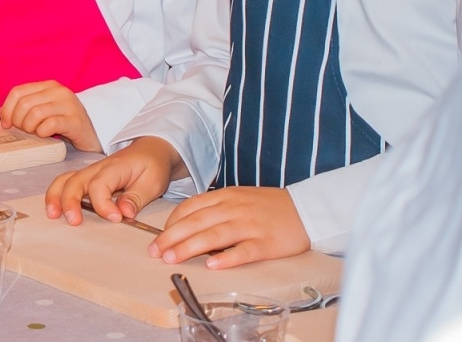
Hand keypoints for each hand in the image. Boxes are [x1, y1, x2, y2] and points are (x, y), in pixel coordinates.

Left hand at [0, 80, 100, 151]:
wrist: (91, 135)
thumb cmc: (63, 123)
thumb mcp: (42, 112)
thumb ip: (23, 108)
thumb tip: (3, 113)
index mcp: (48, 86)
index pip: (18, 91)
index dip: (7, 109)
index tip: (6, 124)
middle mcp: (59, 91)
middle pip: (24, 103)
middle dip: (18, 121)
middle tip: (25, 130)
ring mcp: (69, 105)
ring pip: (35, 113)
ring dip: (30, 127)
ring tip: (36, 133)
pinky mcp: (75, 121)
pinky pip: (50, 125)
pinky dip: (42, 132)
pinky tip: (46, 135)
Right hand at [43, 136, 182, 225]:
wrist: (152, 150)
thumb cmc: (153, 165)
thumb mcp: (153, 181)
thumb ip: (137, 197)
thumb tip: (123, 212)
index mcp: (115, 167)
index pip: (99, 185)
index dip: (103, 205)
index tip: (116, 218)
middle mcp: (98, 168)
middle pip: (75, 181)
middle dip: (70, 201)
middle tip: (74, 222)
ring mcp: (90, 172)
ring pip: (65, 180)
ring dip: (56, 196)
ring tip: (53, 215)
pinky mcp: (88, 178)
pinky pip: (67, 183)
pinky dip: (57, 195)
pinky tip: (55, 210)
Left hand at [148, 186, 309, 268]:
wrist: (306, 209)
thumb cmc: (269, 206)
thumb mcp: (239, 198)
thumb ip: (215, 208)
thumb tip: (187, 224)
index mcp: (226, 196)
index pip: (191, 207)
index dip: (172, 223)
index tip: (158, 237)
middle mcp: (235, 208)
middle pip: (197, 222)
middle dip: (172, 237)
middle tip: (155, 251)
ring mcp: (250, 225)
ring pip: (214, 235)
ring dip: (190, 247)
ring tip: (172, 258)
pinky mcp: (266, 243)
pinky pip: (243, 251)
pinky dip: (227, 258)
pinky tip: (212, 265)